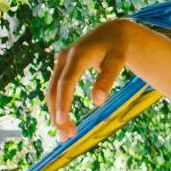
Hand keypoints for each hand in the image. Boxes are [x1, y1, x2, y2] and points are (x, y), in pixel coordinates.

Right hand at [47, 19, 135, 140]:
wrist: (113, 33)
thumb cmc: (118, 48)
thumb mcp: (118, 61)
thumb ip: (108, 79)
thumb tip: (98, 101)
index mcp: (77, 55)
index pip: (66, 83)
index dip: (62, 103)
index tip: (61, 122)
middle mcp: (64, 58)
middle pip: (54, 89)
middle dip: (58, 113)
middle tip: (67, 137)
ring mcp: (61, 62)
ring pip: (52, 91)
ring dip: (57, 112)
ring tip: (67, 135)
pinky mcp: (62, 68)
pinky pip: (56, 89)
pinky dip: (59, 105)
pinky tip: (65, 121)